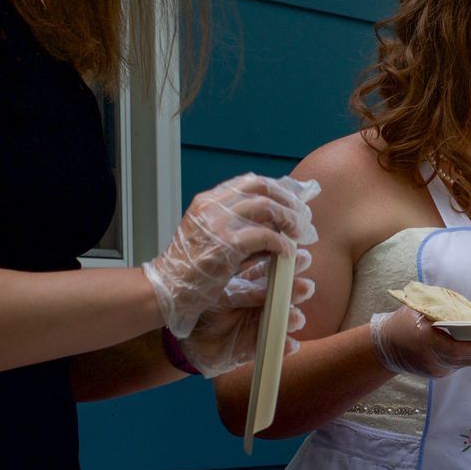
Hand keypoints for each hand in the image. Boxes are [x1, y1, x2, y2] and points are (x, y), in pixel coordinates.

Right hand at [142, 174, 319, 335]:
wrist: (167, 288)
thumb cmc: (190, 268)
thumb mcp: (210, 236)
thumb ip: (236, 223)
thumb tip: (273, 221)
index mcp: (208, 200)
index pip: (250, 181)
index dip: (278, 190)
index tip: (294, 202)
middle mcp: (212, 205)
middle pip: (262, 188)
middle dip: (288, 202)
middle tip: (304, 218)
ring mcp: (218, 222)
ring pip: (267, 207)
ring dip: (289, 220)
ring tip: (300, 234)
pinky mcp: (227, 244)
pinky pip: (266, 236)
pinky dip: (282, 244)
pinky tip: (287, 254)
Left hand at [175, 251, 316, 375]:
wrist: (185, 341)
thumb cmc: (201, 313)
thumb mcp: (221, 297)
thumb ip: (244, 294)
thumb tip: (268, 290)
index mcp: (250, 286)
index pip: (273, 274)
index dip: (289, 266)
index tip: (303, 259)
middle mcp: (260, 305)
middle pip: (284, 296)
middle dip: (297, 291)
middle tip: (306, 287)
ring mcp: (260, 325)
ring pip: (284, 321)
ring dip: (293, 318)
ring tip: (296, 318)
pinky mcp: (257, 347)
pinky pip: (275, 347)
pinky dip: (284, 346)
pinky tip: (290, 344)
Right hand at [369, 308, 470, 378]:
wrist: (383, 347)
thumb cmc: (404, 321)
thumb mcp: (419, 310)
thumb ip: (444, 311)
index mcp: (425, 341)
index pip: (455, 350)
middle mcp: (434, 360)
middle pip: (469, 359)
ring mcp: (438, 369)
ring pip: (470, 362)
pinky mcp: (442, 372)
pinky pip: (464, 363)